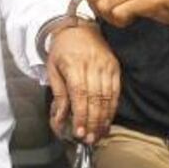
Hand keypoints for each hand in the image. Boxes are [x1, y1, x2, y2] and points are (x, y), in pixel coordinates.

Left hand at [47, 23, 120, 144]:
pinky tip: (107, 121)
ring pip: (108, 98)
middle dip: (92, 122)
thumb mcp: (52, 69)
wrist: (77, 28)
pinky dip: (112, 109)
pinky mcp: (115, 67)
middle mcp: (93, 65)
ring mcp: (106, 66)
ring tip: (98, 135)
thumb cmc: (62, 50)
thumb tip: (59, 119)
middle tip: (89, 139)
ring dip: (103, 119)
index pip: (79, 94)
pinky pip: (115, 92)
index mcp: (73, 64)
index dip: (81, 115)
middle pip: (95, 99)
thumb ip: (58, 95)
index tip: (79, 132)